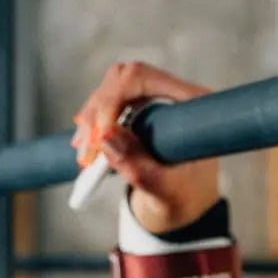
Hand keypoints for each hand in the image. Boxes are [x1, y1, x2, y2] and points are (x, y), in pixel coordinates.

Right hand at [73, 61, 219, 233]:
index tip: (101, 135)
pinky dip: (94, 121)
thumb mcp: (164, 188)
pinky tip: (87, 143)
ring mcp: (158, 95)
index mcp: (193, 104)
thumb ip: (138, 166)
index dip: (114, 99)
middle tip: (86, 147)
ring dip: (92, 117)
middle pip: (124, 78)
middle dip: (98, 110)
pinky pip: (110, 100)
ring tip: (84, 151)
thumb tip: (105, 138)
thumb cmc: (185, 193)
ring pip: (112, 87)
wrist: (187, 199)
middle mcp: (176, 92)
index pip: (144, 78)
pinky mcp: (142, 104)